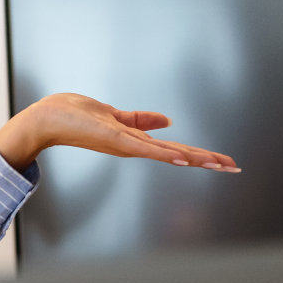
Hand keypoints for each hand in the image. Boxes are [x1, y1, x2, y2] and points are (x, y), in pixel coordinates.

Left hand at [0, 93, 239, 172]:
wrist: (47, 119)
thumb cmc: (74, 116)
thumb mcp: (114, 115)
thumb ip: (140, 120)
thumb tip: (166, 121)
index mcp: (135, 142)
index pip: (174, 150)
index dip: (200, 155)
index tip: (225, 161)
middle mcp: (133, 148)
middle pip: (178, 155)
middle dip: (206, 160)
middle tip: (234, 166)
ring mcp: (125, 145)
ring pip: (167, 154)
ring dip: (194, 158)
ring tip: (219, 164)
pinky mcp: (115, 139)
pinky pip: (144, 148)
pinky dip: (163, 153)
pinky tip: (182, 159)